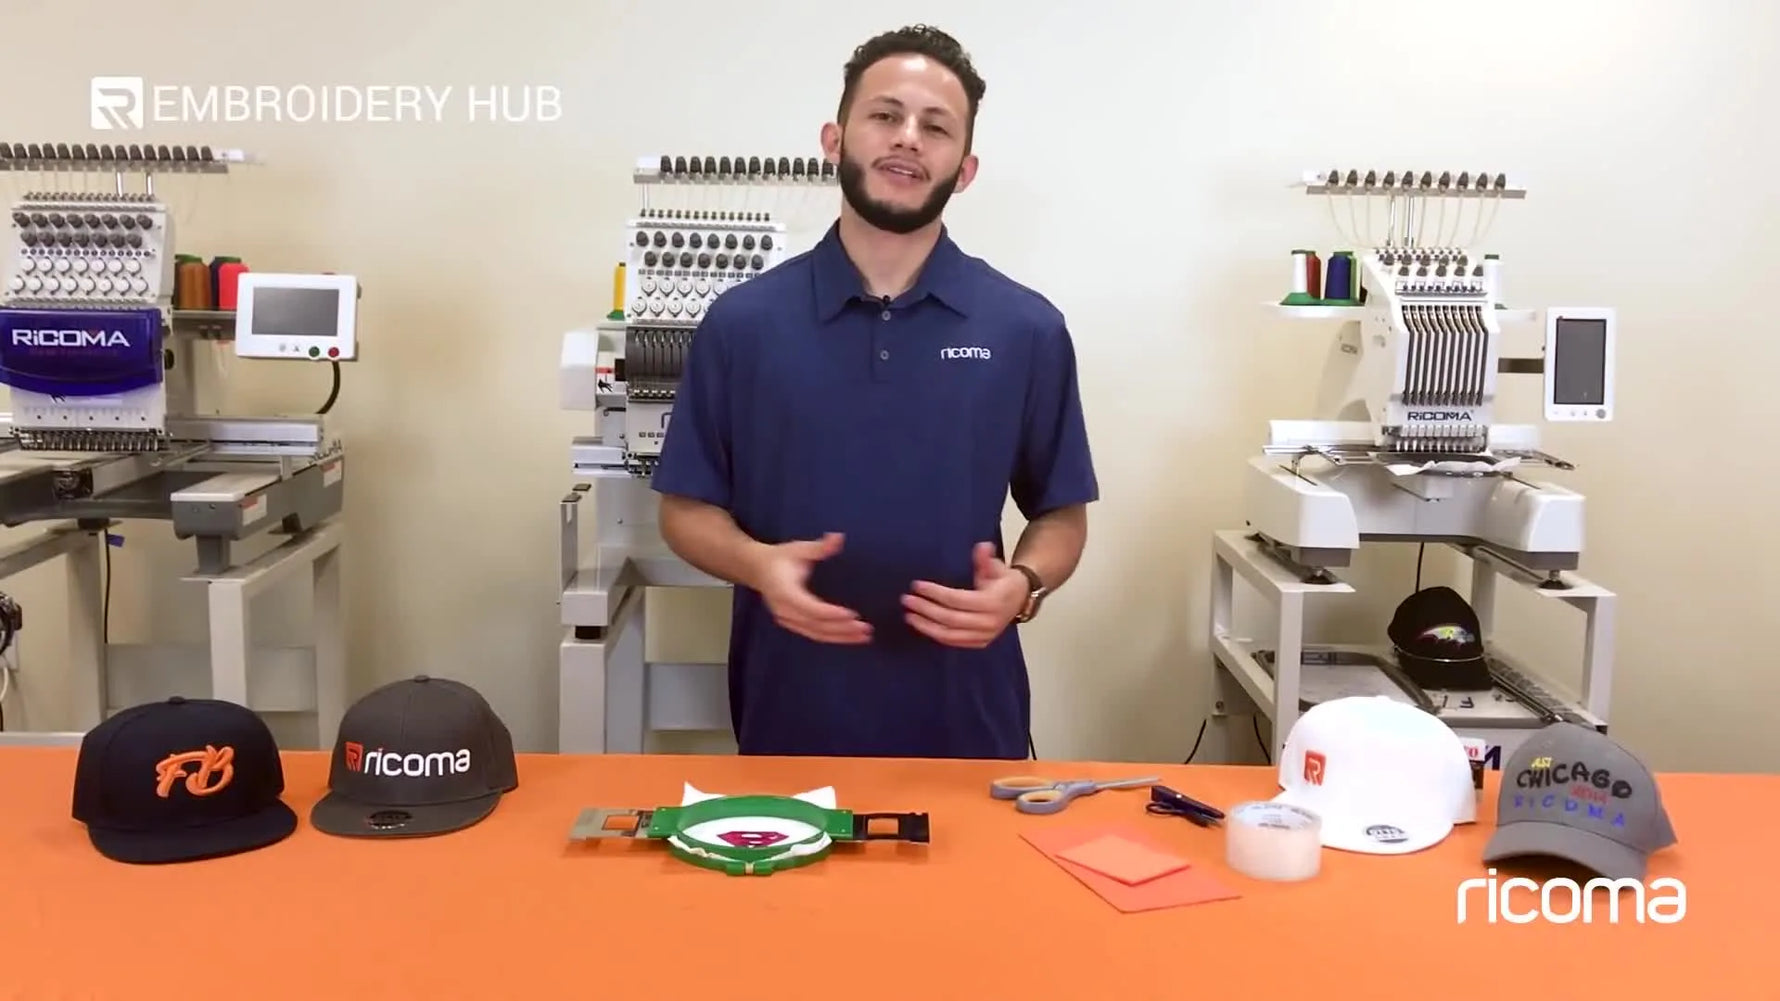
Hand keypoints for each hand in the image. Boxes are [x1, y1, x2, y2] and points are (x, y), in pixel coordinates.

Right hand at [752, 532, 871, 644]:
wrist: (757, 569)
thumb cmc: (781, 558)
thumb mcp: (799, 549)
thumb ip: (819, 547)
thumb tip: (839, 537)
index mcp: (785, 591)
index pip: (810, 608)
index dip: (831, 613)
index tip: (853, 614)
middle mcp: (785, 610)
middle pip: (816, 625)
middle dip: (842, 628)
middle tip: (866, 628)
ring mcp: (787, 620)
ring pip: (816, 633)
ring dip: (841, 637)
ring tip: (864, 636)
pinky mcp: (792, 625)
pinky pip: (814, 634)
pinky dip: (833, 638)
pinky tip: (850, 637)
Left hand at [902, 542, 1029, 648]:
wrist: (1020, 600)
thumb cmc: (1004, 581)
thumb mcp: (997, 567)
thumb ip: (986, 559)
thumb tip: (982, 547)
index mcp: (992, 602)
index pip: (956, 599)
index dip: (935, 593)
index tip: (916, 585)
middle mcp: (988, 622)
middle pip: (950, 619)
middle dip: (925, 610)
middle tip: (907, 600)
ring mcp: (984, 636)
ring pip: (949, 635)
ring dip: (926, 626)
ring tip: (909, 615)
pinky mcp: (980, 643)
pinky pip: (954, 642)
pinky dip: (936, 634)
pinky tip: (922, 626)